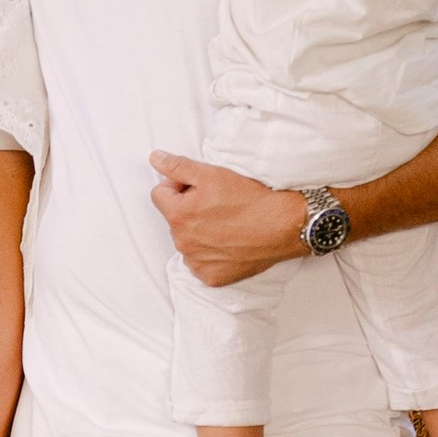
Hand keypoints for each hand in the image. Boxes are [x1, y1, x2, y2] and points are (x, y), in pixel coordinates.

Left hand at [150, 152, 309, 287]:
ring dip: (199, 231)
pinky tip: (230, 242)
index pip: (159, 194)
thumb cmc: (249, 199)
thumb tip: (155, 159)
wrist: (281, 226)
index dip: (178, 185)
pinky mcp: (211, 277)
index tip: (199, 187)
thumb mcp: (211, 174)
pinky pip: (201, 262)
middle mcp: (182, 243)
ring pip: (187, 241)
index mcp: (178, 215)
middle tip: (218, 204)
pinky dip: (211, 253)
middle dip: (189, 209)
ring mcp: (196, 263)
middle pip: (174, 219)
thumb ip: (178, 166)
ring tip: (226, 223)